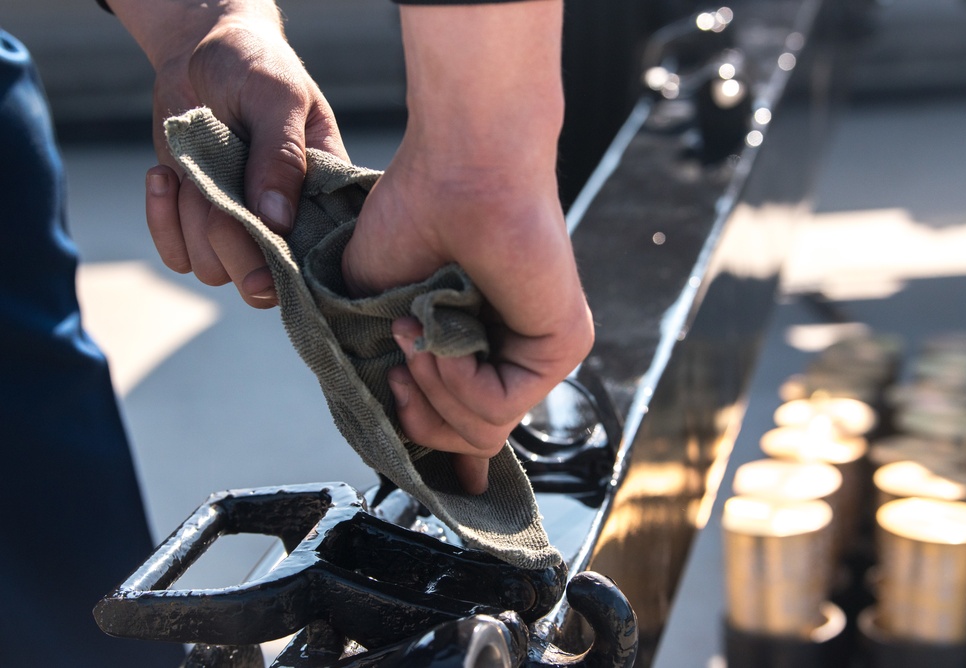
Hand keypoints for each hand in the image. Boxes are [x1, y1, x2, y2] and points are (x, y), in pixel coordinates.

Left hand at [110, 1, 346, 306]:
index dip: (288, 265)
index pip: (317, 259)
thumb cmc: (253, 66)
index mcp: (324, 198)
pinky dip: (162, 222)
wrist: (202, 52)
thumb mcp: (276, 98)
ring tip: (189, 166)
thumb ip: (280, 155)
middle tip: (212, 188)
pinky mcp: (198, 223)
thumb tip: (277, 220)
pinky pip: (178, 256)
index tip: (262, 233)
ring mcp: (241, 228)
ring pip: (213, 269)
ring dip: (191, 220)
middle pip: (261, 283)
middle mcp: (286, 225)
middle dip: (230, 242)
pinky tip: (164, 177)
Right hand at [342, 1, 592, 494]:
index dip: (441, 453)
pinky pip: (501, 403)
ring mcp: (538, 352)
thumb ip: (381, 363)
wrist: (457, 165)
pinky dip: (458, 376)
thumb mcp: (372, 306)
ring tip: (416, 333)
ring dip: (431, 387)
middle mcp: (508, 353)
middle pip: (468, 440)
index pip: (469, 424)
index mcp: (472, 343)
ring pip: (482, 430)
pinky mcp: (563, 345)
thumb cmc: (415, 213)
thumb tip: (385, 413)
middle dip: (417, 417)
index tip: (415, 454)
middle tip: (397, 363)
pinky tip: (443, 333)